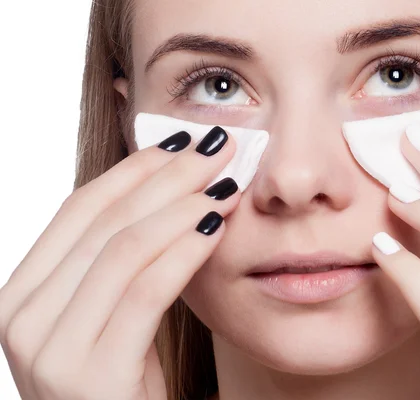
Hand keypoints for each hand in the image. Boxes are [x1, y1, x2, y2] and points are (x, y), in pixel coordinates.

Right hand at [0, 127, 239, 399]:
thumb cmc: (128, 381)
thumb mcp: (116, 313)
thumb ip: (125, 259)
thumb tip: (171, 188)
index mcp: (24, 294)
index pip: (79, 210)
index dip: (133, 170)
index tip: (179, 143)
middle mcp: (20, 318)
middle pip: (103, 222)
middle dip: (167, 178)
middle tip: (216, 150)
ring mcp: (48, 350)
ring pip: (122, 249)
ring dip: (182, 207)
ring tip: (226, 185)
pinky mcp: (90, 377)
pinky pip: (144, 291)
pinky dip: (184, 251)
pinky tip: (216, 228)